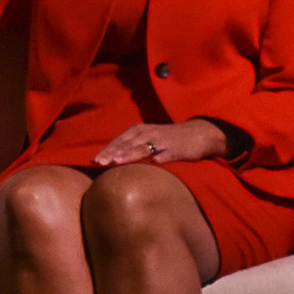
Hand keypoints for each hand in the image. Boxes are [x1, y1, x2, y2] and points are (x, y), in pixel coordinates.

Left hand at [91, 120, 226, 167]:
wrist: (199, 134)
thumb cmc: (169, 139)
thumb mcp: (148, 139)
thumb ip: (133, 148)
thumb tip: (113, 160)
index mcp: (139, 130)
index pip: (119, 140)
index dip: (107, 150)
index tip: (95, 160)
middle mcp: (148, 133)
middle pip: (127, 143)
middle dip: (112, 153)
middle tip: (99, 162)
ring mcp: (162, 140)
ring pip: (142, 147)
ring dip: (129, 154)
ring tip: (116, 162)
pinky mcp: (175, 148)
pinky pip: (164, 154)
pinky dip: (156, 157)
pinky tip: (150, 163)